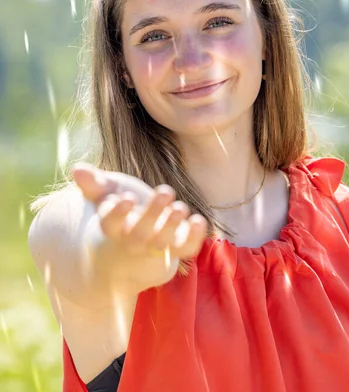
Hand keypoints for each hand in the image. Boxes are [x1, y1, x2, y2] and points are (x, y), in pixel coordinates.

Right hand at [71, 163, 207, 268]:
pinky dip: (194, 237)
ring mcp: (155, 247)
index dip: (117, 213)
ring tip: (181, 207)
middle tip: (166, 191)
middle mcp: (132, 240)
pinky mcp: (176, 249)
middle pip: (140, 233)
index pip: (110, 223)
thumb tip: (76, 168)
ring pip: (162, 242)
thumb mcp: (105, 197)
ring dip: (172, 226)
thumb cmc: (119, 214)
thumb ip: (94, 184)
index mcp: (112, 227)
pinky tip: (200, 220)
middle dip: (152, 214)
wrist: (132, 251)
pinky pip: (185, 248)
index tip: (127, 198)